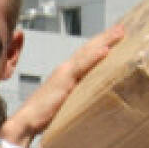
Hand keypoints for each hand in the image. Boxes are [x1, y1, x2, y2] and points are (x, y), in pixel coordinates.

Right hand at [0, 24, 124, 147]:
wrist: (26, 120)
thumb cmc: (44, 114)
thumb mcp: (66, 102)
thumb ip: (77, 96)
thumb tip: (93, 98)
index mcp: (67, 73)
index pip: (86, 54)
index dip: (100, 43)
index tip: (114, 35)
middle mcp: (66, 69)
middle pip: (88, 49)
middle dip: (105, 37)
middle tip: (122, 27)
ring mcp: (64, 73)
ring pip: (87, 53)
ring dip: (104, 41)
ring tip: (119, 32)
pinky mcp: (63, 81)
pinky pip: (81, 67)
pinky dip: (93, 57)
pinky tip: (105, 50)